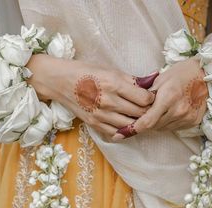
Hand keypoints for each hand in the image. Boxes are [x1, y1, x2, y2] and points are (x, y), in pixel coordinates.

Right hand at [27, 53, 156, 138]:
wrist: (60, 82)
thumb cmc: (85, 72)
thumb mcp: (109, 69)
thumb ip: (130, 79)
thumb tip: (150, 82)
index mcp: (114, 84)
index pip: (144, 99)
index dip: (151, 99)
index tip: (150, 97)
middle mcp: (109, 101)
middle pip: (139, 114)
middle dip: (146, 112)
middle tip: (148, 109)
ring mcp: (102, 115)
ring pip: (130, 126)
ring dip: (137, 122)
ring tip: (138, 116)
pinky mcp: (95, 124)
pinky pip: (116, 133)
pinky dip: (124, 130)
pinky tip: (126, 123)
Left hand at [112, 56, 207, 139]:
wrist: (207, 76)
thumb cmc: (182, 73)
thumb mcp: (161, 78)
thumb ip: (146, 94)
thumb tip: (131, 106)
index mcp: (168, 97)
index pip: (147, 121)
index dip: (133, 128)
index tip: (121, 133)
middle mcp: (178, 110)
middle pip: (153, 126)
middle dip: (143, 123)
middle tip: (137, 117)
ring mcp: (186, 118)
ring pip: (162, 128)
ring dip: (155, 123)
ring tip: (156, 111)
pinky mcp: (192, 122)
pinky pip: (173, 128)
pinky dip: (166, 123)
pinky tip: (168, 113)